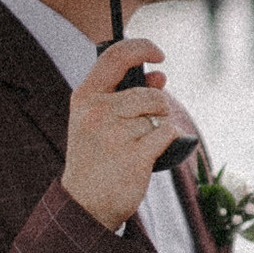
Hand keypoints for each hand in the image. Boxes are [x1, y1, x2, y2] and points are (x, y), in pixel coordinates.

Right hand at [63, 38, 179, 231]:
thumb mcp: (98, 121)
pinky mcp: (134, 157)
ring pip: (159, 114)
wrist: (85, 204)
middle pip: (149, 93)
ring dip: (158, 128)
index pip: (115, 56)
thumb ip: (125, 95)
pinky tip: (152, 153)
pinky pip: (168, 132)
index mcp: (85, 98)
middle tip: (141, 129)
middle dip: (157, 107)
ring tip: (138, 146)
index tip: (159, 54)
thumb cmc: (96, 158)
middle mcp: (97, 113)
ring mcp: (115, 135)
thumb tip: (160, 76)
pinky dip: (168, 140)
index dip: (141, 48)